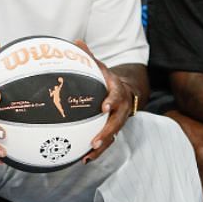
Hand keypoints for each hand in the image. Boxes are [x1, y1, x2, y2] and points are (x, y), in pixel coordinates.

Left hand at [73, 39, 135, 162]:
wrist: (126, 89)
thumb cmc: (106, 77)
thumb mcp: (99, 65)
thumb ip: (88, 57)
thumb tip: (76, 42)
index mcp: (117, 90)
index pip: (117, 96)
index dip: (112, 101)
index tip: (104, 107)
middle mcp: (121, 108)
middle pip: (117, 122)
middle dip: (107, 132)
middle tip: (95, 140)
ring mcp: (118, 121)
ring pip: (113, 136)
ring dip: (102, 147)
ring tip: (88, 155)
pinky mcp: (112, 130)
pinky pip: (107, 142)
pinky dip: (97, 151)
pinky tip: (83, 160)